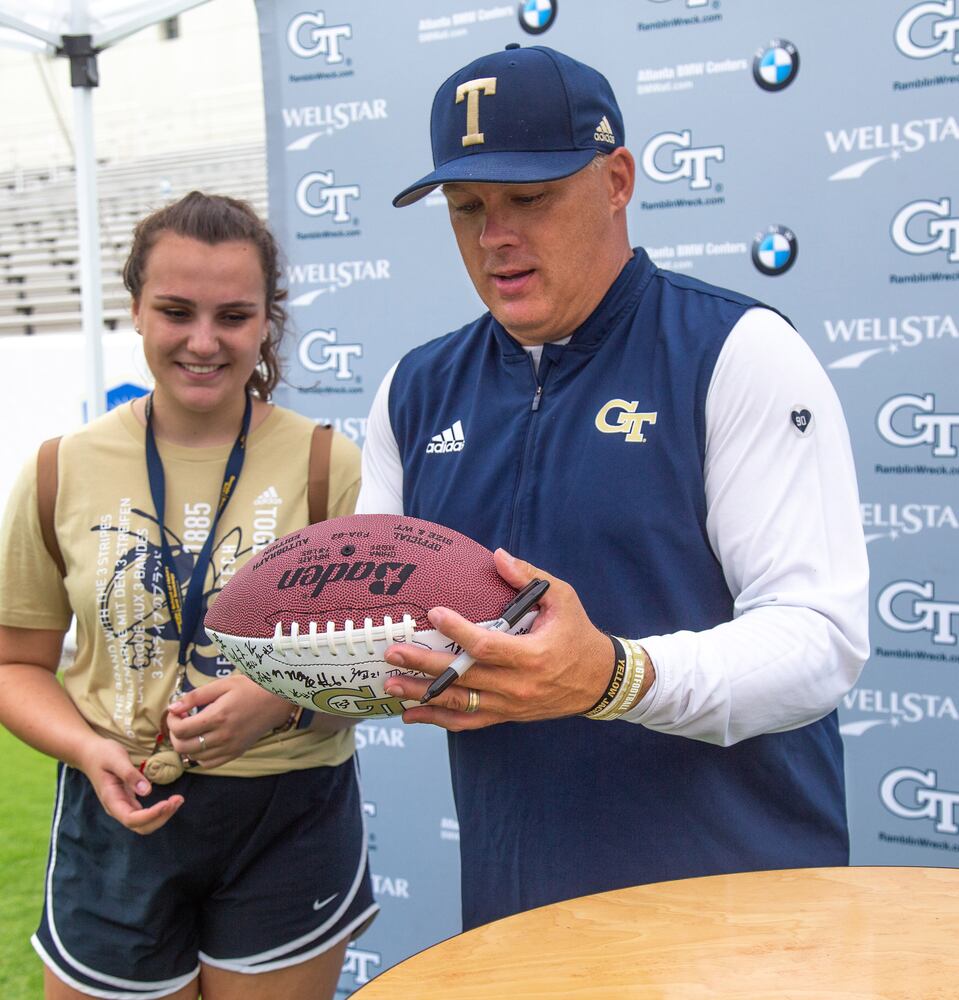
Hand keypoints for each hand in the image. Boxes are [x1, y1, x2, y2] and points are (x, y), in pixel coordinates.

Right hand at [78, 736, 182, 833]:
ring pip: (144, 823)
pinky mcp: (129, 801)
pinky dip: (159, 810)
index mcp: (111, 800)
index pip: (131, 819)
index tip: (167, 803)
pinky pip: (145, 814)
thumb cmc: (102, 754)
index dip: (150, 815)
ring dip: (162, 815)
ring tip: (178, 800)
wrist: (90, 753)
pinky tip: (171, 801)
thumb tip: (147, 791)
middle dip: (160, 817)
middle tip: (178, 800)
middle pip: (140, 826)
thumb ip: (130, 775)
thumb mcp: (116, 759)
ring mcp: (123, 806)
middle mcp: (117, 808)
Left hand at [166, 674, 294, 768]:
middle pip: (183, 746)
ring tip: (192, 730)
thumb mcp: (222, 685)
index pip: (180, 730)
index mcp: (217, 717)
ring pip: (193, 757)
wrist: (276, 700)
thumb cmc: (250, 688)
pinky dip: (199, 756)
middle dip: (174, 734)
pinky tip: (202, 742)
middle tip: (181, 721)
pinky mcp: (236, 753)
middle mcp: (222, 736)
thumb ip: (195, 696)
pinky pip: (209, 764)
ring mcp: (229, 747)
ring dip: (186, 745)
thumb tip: (172, 707)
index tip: (176, 712)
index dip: (171, 721)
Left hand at [382, 549, 634, 730]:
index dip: (458, 631)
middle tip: (393, 652)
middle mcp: (518, 685)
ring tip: (390, 684)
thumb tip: (497, 556)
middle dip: (424, 665)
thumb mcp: (563, 599)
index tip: (434, 613)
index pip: (487, 645)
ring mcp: (510, 705)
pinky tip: (412, 714)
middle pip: (463, 677)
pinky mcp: (506, 715)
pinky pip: (468, 721)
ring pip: (460, 703)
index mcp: (533, 654)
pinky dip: (438, 719)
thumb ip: (529, 577)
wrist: (599, 681)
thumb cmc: (578, 634)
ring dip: (423, 695)